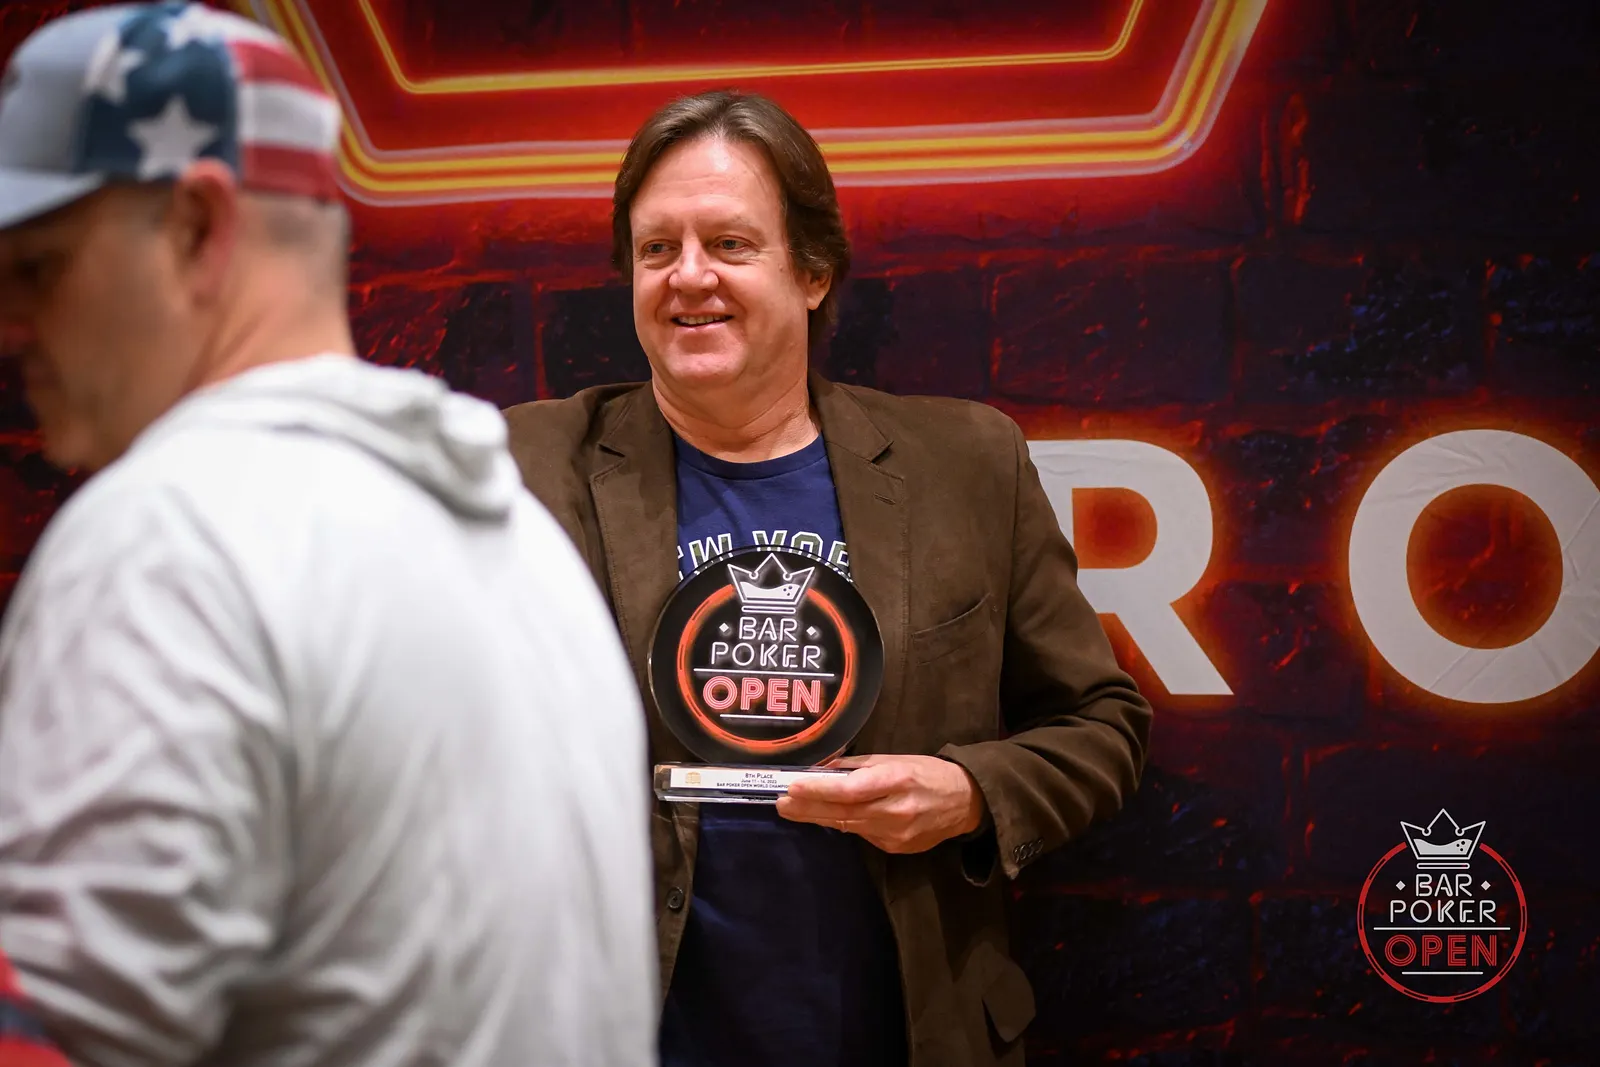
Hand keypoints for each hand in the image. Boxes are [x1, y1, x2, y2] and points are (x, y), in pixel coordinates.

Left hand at [776, 754, 986, 853]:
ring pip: (849, 826)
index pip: (849, 790)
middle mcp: (894, 811)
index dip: (818, 791)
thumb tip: (824, 769)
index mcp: (895, 781)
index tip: (792, 787)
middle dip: (807, 809)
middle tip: (780, 803)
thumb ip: (859, 766)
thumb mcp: (895, 759)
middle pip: (842, 813)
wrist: (965, 803)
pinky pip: (863, 834)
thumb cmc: (927, 772)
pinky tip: (830, 817)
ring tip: (793, 810)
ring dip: (819, 818)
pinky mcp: (896, 848)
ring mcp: (895, 834)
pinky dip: (845, 824)